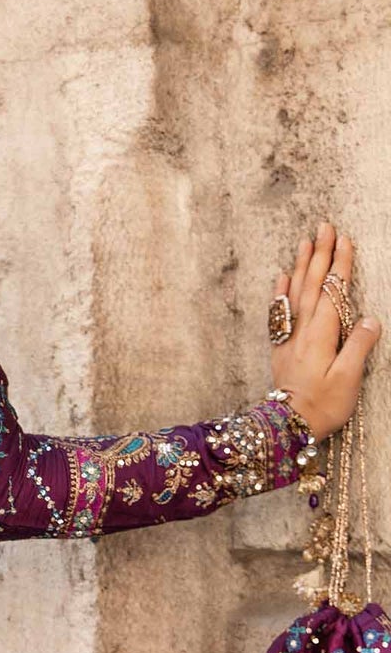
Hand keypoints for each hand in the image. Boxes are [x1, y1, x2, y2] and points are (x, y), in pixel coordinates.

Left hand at [270, 221, 380, 439]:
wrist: (287, 425)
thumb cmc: (322, 405)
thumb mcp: (348, 379)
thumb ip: (359, 346)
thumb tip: (372, 319)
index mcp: (322, 334)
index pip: (334, 290)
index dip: (340, 264)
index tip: (345, 239)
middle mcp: (303, 329)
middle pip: (313, 283)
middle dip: (320, 253)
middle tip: (325, 226)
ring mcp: (289, 336)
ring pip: (295, 291)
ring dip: (301, 264)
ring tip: (305, 241)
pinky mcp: (281, 346)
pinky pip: (280, 310)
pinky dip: (281, 290)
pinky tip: (281, 276)